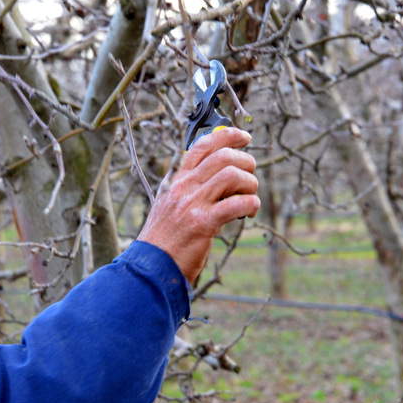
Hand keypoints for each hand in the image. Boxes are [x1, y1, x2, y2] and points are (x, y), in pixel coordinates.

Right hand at [137, 128, 259, 282]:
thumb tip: (216, 177)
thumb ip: (188, 190)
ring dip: (250, 183)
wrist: (151, 267)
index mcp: (177, 181)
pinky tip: (250, 211)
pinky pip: (236, 204)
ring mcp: (192, 204)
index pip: (202, 146)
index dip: (228, 135)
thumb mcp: (169, 205)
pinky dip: (250, 204)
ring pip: (232, 175)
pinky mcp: (203, 223)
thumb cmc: (164, 240)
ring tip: (250, 196)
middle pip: (223, 156)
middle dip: (246, 161)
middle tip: (251, 175)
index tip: (244, 137)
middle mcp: (184, 187)